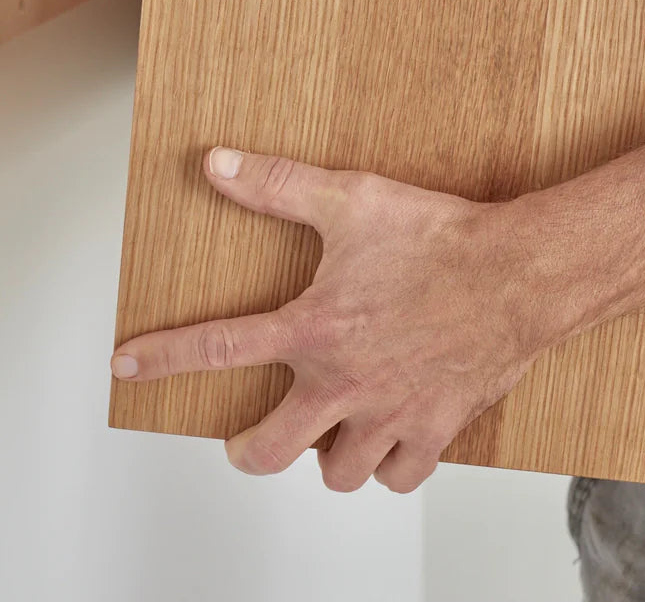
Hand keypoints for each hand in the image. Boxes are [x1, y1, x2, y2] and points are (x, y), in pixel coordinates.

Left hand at [111, 146, 568, 492]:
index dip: (163, 359)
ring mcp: (390, 414)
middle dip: (247, 451)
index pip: (218, 347)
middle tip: (243, 438)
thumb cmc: (438, 237)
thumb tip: (217, 165)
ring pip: (336, 474)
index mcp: (313, 328)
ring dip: (322, 456)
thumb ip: (276, 185)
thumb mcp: (348, 198)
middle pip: (270, 451)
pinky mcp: (436, 430)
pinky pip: (399, 478)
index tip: (125, 367)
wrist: (520, 272)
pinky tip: (383, 437)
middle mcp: (343, 382)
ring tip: (323, 430)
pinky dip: (386, 467)